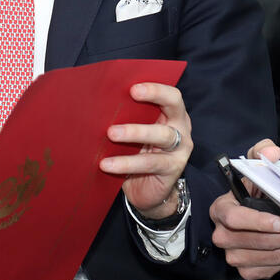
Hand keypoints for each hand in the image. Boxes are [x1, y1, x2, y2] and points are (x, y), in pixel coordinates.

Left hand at [99, 83, 192, 219]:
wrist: (147, 191)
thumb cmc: (137, 154)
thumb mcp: (134, 134)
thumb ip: (127, 117)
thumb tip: (98, 102)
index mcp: (172, 113)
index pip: (170, 94)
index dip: (155, 88)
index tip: (133, 87)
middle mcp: (180, 128)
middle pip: (173, 106)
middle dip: (154, 96)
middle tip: (130, 95)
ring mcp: (179, 149)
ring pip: (161, 134)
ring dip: (135, 131)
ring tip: (111, 133)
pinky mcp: (172, 169)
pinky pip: (150, 163)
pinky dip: (126, 163)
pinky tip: (107, 164)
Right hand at [210, 140, 279, 279]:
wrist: (254, 214)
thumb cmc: (253, 192)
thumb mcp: (256, 167)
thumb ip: (262, 152)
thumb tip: (271, 151)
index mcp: (220, 209)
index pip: (234, 218)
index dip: (258, 222)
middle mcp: (222, 235)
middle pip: (257, 241)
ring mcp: (233, 255)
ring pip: (269, 256)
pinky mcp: (247, 270)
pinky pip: (272, 267)